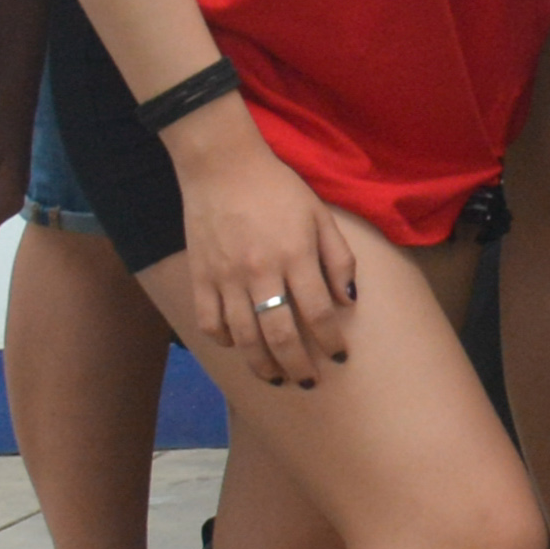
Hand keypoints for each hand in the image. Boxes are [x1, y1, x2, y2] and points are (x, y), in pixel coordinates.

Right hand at [154, 118, 365, 391]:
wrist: (222, 166)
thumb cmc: (278, 189)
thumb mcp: (320, 216)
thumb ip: (338, 258)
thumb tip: (349, 301)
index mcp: (295, 255)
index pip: (318, 312)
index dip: (331, 340)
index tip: (339, 357)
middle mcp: (260, 272)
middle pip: (281, 334)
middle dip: (298, 365)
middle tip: (308, 381)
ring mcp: (226, 277)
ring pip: (244, 337)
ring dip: (262, 364)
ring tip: (276, 378)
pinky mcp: (200, 276)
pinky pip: (209, 322)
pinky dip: (224, 341)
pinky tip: (238, 346)